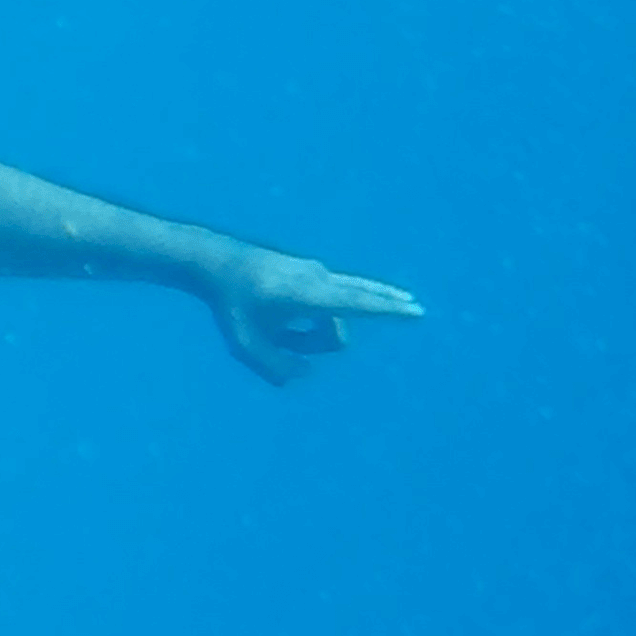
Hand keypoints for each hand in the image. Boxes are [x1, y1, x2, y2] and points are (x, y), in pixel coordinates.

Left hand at [200, 244, 422, 386]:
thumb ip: (274, 368)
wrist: (217, 263)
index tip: (414, 311)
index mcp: (306, 294)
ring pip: (333, 319)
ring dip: (308, 340)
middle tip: (418, 309)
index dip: (386, 309)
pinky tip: (282, 329)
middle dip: (388, 305)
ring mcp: (318, 274)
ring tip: (274, 338)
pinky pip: (325, 311)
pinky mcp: (314, 276)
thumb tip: (307, 372)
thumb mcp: (243, 345)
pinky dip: (306, 331)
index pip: (355, 303)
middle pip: (361, 299)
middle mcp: (318, 279)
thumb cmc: (230, 306)